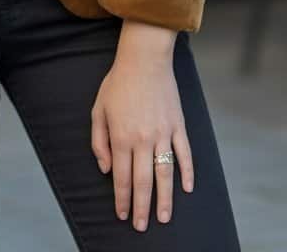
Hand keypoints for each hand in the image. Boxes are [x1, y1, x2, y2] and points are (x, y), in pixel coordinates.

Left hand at [91, 50, 193, 230]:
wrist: (144, 59)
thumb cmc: (118, 83)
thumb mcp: (98, 110)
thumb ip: (99, 142)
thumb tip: (106, 169)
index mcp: (122, 137)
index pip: (121, 177)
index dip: (121, 199)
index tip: (122, 215)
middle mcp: (143, 139)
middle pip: (143, 182)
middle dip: (141, 208)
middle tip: (142, 226)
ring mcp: (163, 133)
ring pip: (165, 174)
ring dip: (165, 199)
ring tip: (164, 218)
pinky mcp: (178, 125)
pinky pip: (185, 154)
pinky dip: (188, 173)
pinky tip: (187, 188)